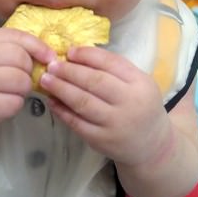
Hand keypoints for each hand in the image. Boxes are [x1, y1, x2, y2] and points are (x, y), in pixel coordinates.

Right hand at [0, 27, 54, 129]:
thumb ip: (17, 46)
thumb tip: (50, 55)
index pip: (18, 37)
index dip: (38, 47)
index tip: (49, 57)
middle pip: (21, 59)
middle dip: (29, 70)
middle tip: (22, 76)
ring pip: (21, 81)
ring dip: (25, 88)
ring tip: (14, 89)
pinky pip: (15, 103)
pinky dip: (17, 103)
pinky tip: (6, 101)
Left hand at [39, 45, 169, 165]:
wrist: (151, 144)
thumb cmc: (141, 106)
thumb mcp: (138, 83)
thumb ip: (114, 68)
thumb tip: (77, 54)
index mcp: (140, 83)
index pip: (110, 63)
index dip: (87, 55)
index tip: (69, 51)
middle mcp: (129, 103)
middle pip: (94, 82)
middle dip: (69, 71)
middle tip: (51, 65)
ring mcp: (115, 123)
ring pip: (82, 102)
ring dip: (60, 89)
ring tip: (46, 80)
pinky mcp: (101, 140)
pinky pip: (77, 123)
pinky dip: (61, 111)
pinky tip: (52, 101)